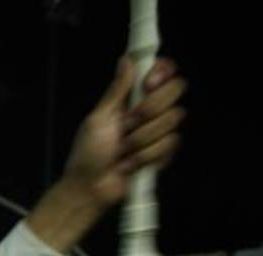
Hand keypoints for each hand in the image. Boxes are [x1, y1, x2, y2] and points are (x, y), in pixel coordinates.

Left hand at [60, 57, 185, 209]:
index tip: (147, 84)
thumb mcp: (98, 118)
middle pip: (175, 89)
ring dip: (142, 137)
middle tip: (127, 124)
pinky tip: (131, 162)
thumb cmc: (87, 155)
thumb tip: (126, 60)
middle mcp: (149, 111)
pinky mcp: (164, 152)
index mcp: (131, 98)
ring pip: (172, 119)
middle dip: (149, 109)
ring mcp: (158, 131)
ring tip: (123, 149)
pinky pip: (169, 144)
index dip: (162, 72)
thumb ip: (116, 90)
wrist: (90, 188)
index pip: (162, 71)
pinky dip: (146, 155)